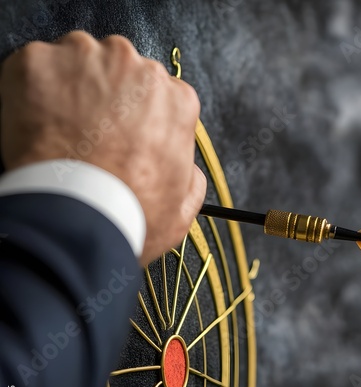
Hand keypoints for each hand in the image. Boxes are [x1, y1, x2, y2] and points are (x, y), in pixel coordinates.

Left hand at [0, 31, 205, 264]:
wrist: (76, 218)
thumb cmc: (130, 215)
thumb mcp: (181, 211)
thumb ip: (191, 180)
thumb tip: (189, 170)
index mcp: (177, 101)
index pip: (160, 96)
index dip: (141, 120)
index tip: (125, 138)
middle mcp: (138, 69)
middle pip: (122, 73)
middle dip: (108, 99)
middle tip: (94, 138)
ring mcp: (87, 59)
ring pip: (81, 63)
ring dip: (74, 90)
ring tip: (66, 133)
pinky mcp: (39, 61)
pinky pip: (36, 67)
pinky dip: (33, 91)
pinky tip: (39, 125)